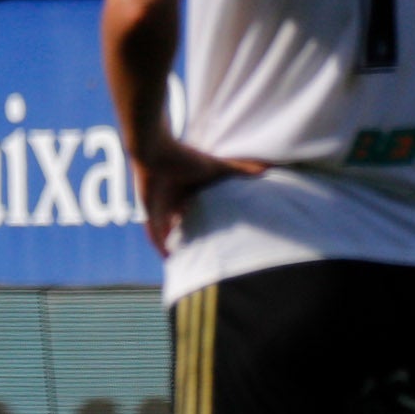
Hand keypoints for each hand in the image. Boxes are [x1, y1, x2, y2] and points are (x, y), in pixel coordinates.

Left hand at [128, 139, 263, 251]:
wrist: (155, 152)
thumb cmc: (185, 158)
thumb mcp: (216, 168)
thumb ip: (239, 170)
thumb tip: (266, 170)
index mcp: (187, 190)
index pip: (197, 209)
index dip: (206, 221)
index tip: (219, 234)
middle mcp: (173, 200)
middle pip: (183, 222)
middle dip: (191, 235)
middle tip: (204, 253)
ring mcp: (159, 207)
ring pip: (168, 231)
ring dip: (176, 243)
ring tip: (188, 261)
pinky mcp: (148, 213)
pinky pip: (154, 235)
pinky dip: (160, 246)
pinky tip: (168, 259)